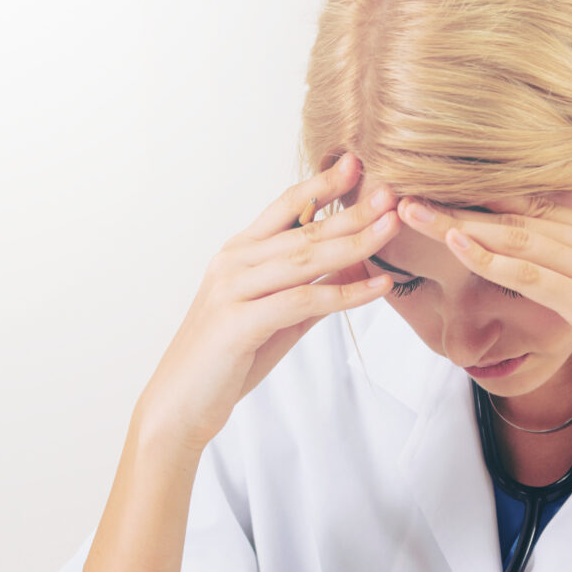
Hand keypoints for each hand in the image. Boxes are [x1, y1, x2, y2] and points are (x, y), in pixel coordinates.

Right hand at [136, 155, 399, 455]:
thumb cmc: (226, 362)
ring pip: (304, 259)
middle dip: (351, 210)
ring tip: (391, 229)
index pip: (284, 207)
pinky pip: (302, 300)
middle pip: (302, 229)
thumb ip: (309, 292)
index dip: (321, 184)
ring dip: (354, 243)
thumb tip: (353, 270)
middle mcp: (232, 262)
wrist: (180, 406)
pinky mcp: (238, 322)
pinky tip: (377, 287)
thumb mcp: (275, 320)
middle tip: (391, 192)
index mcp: (238, 254)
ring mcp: (232, 289)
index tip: (356, 165)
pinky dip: (345, 292)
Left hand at [396, 195, 571, 436]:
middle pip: (516, 216)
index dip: (482, 201)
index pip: (533, 211)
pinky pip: (531, 274)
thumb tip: (554, 285)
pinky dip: (490, 258)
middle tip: (405, 192)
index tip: (438, 193)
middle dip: (457, 204)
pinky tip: (455, 245)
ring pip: (515, 237)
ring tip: (411, 212)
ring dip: (457, 223)